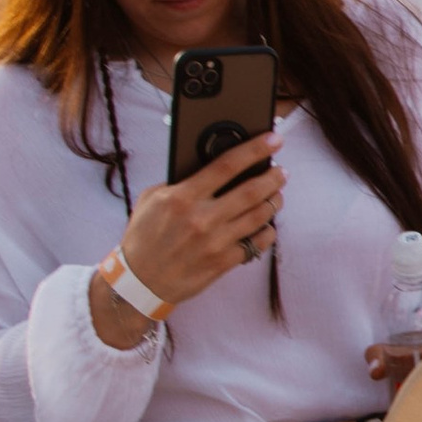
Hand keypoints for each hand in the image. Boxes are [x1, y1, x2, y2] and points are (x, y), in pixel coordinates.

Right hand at [104, 133, 284, 324]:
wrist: (139, 281)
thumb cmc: (144, 236)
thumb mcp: (151, 199)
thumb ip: (178, 182)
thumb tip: (210, 166)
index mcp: (182, 197)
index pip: (227, 165)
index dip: (255, 149)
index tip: (274, 140)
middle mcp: (202, 218)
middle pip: (251, 191)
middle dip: (273, 177)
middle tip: (281, 171)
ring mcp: (215, 242)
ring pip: (260, 216)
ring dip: (275, 201)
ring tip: (277, 193)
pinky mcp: (223, 262)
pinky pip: (257, 243)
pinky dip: (267, 231)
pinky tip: (267, 224)